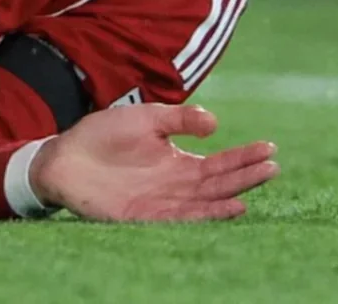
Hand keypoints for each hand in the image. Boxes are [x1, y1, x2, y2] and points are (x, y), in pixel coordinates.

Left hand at [29, 103, 278, 221]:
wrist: (64, 155)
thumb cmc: (103, 135)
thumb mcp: (145, 118)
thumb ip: (178, 119)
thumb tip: (215, 123)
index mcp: (179, 163)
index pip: (220, 163)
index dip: (245, 157)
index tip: (270, 148)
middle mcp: (177, 185)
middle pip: (219, 183)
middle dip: (246, 176)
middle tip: (273, 166)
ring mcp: (163, 202)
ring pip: (205, 203)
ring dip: (229, 197)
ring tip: (252, 189)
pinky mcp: (144, 215)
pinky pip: (179, 218)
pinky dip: (203, 215)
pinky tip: (224, 208)